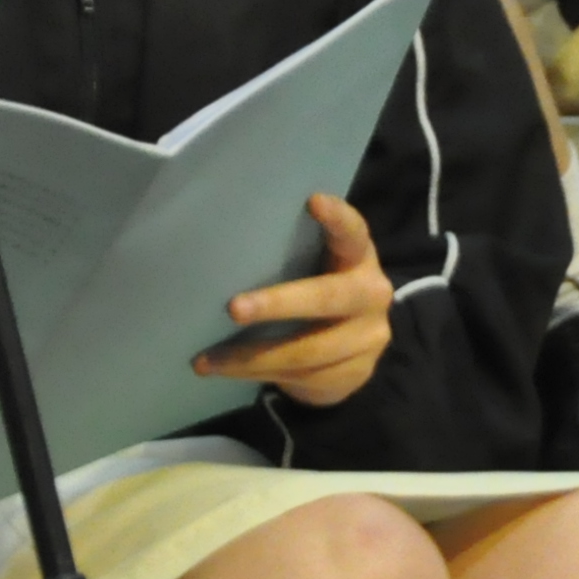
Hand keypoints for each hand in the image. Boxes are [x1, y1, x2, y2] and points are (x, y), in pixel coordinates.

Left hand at [195, 195, 393, 411]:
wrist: (352, 349)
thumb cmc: (316, 288)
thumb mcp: (314, 267)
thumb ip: (290, 253)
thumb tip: (220, 244)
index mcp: (359, 257)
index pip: (354, 232)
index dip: (337, 218)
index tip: (312, 200)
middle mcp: (372, 295)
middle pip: (327, 298)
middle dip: (277, 304)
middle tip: (233, 308)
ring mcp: (368, 339)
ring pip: (307, 351)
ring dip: (252, 356)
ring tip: (206, 359)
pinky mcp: (354, 374)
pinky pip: (301, 378)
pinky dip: (257, 375)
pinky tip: (227, 371)